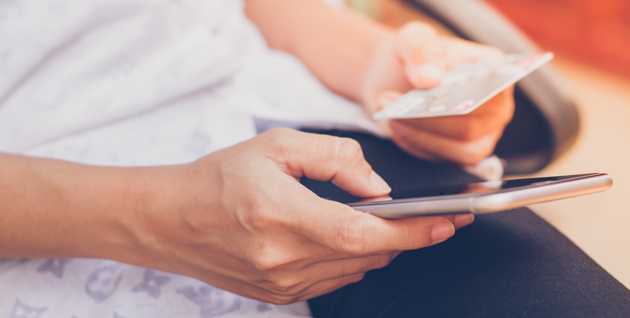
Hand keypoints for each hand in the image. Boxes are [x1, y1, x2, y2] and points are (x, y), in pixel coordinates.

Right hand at [121, 128, 471, 303]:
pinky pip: (332, 281)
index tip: (448, 222)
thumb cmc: (219, 177)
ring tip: (384, 223)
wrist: (169, 220)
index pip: (361, 233)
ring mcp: (278, 284)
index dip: (411, 231)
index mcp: (279, 214)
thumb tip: (377, 188)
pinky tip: (345, 239)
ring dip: (378, 248)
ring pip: (354, 271)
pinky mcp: (275, 296)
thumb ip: (335, 158)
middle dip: (406, 237)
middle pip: (365, 256)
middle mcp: (281, 259)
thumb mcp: (276, 146)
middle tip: (429, 218)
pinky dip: (351, 260)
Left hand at [361, 22, 514, 165]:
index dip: (464, 96)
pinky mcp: (459, 154)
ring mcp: (481, 134)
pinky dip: (416, 146)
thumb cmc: (411, 57)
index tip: (429, 88)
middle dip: (429, 118)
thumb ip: (421, 50)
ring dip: (420, 135)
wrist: (392, 78)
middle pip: (472, 126)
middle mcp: (495, 107)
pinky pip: (442, 160)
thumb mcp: (412, 40)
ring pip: (459, 150)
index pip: (493, 91)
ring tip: (390, 116)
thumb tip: (431, 77)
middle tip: (390, 100)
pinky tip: (395, 128)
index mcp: (495, 72)